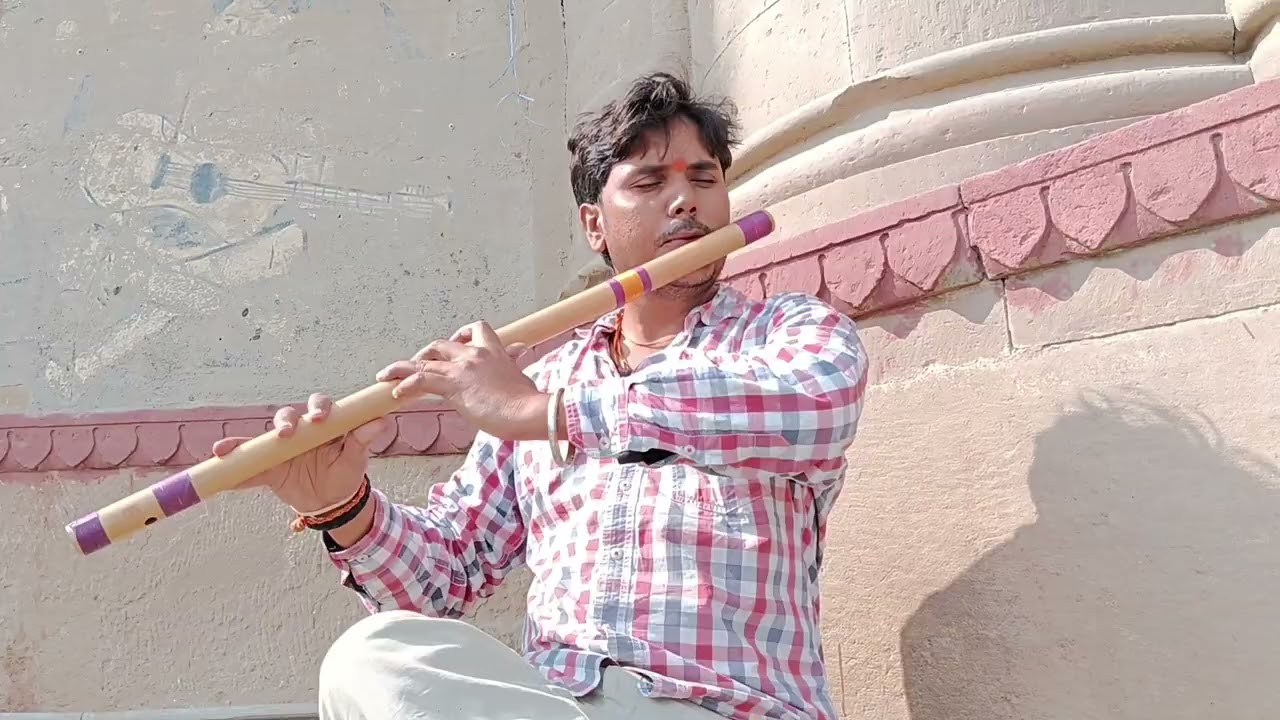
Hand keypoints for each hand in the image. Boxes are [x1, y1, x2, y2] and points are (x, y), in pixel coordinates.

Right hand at [212, 393, 390, 513]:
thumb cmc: (345, 474)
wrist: (331, 501)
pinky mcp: (269, 467)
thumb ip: (363, 441)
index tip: (319, 418)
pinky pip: (249, 465)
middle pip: (288, 416)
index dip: (318, 408)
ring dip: (244, 442)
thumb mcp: (356, 460)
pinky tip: (218, 463)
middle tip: (286, 432)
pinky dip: (234, 465)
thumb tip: (381, 421)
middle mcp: (300, 431)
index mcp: (324, 426)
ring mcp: (281, 448)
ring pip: (262, 438)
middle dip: (284, 421)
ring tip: (226, 447)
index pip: (320, 408)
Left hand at [375, 321, 547, 440]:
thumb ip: (513, 363)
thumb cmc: (528, 401)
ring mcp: (463, 368)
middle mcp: (476, 354)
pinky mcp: (454, 384)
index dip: (461, 336)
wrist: (530, 411)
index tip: (455, 344)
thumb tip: (519, 350)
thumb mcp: (521, 376)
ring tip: (388, 375)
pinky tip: (396, 392)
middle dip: (426, 354)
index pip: (476, 330)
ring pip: (424, 360)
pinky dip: (406, 384)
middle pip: (441, 344)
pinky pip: (421, 379)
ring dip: (403, 368)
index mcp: (494, 351)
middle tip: (417, 365)